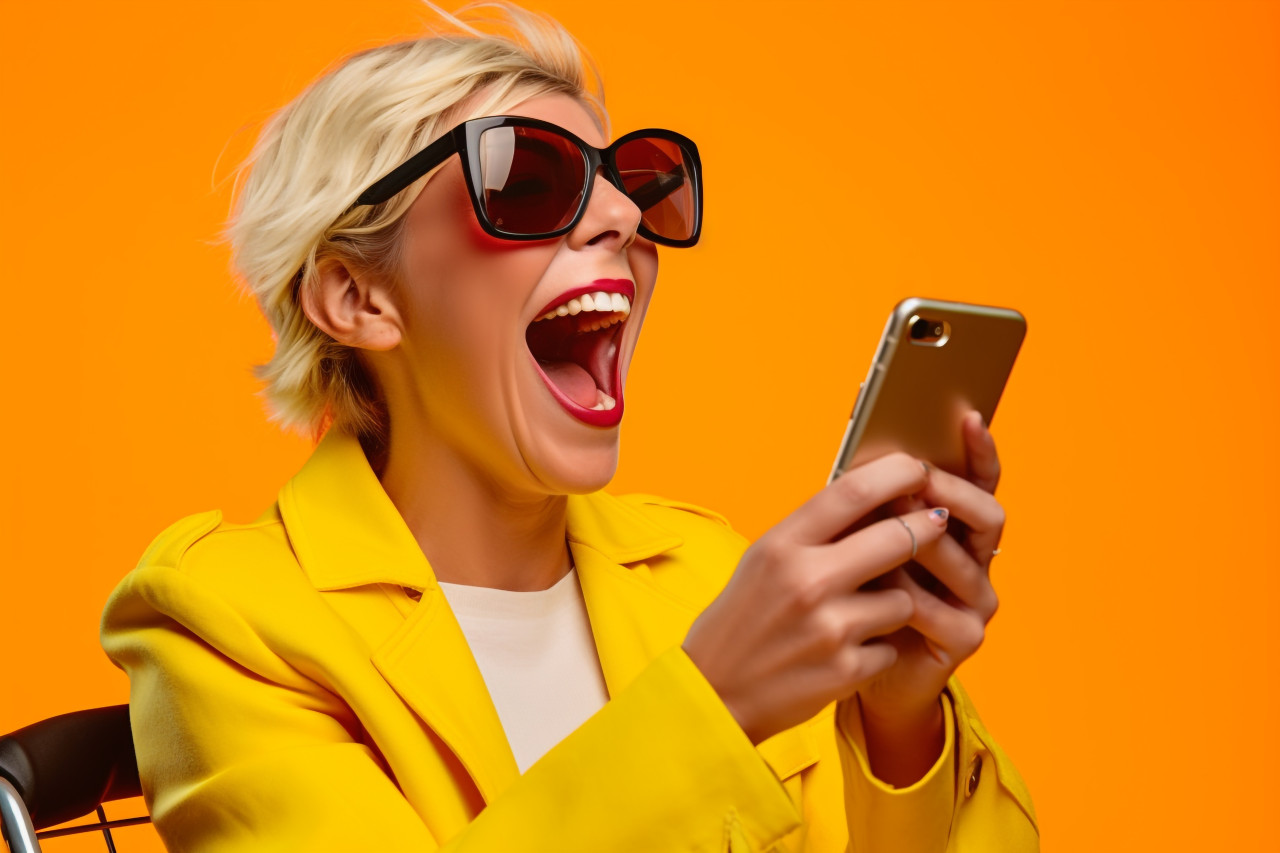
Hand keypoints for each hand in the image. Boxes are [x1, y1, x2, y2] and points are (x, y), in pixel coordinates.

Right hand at [682, 453, 950, 744]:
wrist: (715, 693)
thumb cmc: (742, 619)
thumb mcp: (764, 561)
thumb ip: (812, 530)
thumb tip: (874, 493)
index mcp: (782, 547)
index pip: (853, 491)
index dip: (897, 473)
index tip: (918, 468)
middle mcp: (806, 582)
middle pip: (898, 537)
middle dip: (926, 527)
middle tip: (936, 523)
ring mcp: (830, 629)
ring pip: (903, 598)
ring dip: (896, 603)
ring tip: (862, 613)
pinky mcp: (847, 671)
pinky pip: (891, 646)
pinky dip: (878, 647)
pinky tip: (849, 651)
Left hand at [854, 412, 1004, 751]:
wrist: (839, 666)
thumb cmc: (844, 595)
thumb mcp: (850, 541)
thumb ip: (866, 506)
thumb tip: (862, 456)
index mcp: (953, 526)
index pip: (977, 478)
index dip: (978, 449)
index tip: (966, 416)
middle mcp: (975, 559)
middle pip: (985, 512)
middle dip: (949, 493)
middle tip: (917, 482)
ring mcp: (975, 600)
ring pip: (964, 561)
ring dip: (925, 543)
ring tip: (890, 528)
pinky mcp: (964, 637)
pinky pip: (944, 610)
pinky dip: (910, 596)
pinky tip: (883, 590)